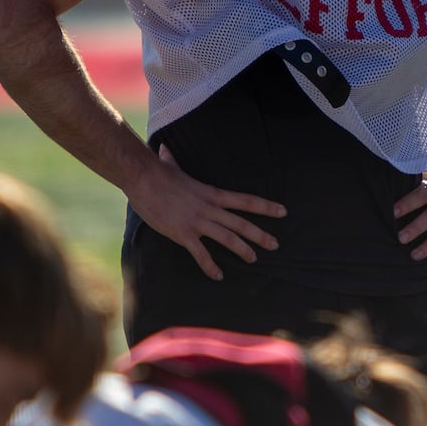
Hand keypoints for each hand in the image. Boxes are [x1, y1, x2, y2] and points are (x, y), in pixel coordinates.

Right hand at [126, 145, 286, 281]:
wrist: (143, 178)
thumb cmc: (157, 172)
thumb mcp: (172, 166)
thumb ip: (173, 160)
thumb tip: (165, 149)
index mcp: (212, 193)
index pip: (245, 201)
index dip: (266, 207)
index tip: (283, 211)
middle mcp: (210, 208)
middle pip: (242, 223)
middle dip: (261, 235)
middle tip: (276, 245)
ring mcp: (198, 222)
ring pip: (227, 238)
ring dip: (242, 250)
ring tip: (254, 259)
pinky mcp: (183, 234)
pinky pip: (200, 254)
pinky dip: (210, 266)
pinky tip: (218, 276)